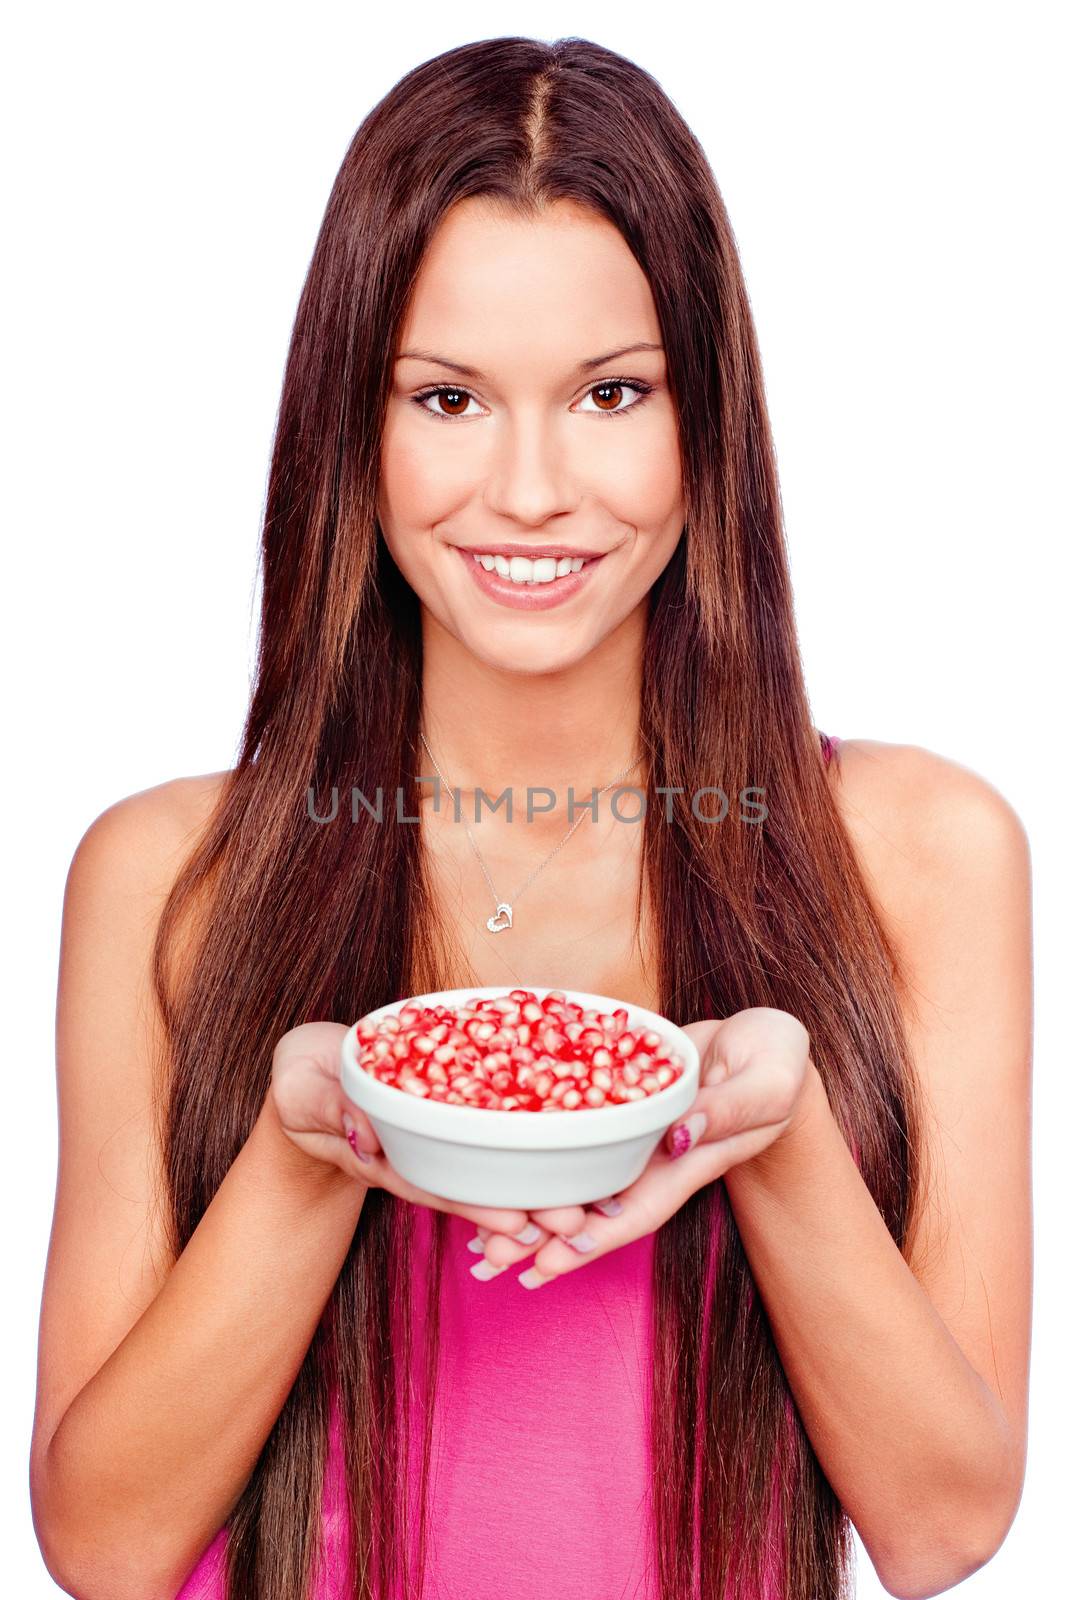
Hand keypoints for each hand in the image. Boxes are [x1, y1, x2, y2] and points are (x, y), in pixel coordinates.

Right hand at [270, 1021, 591, 1245]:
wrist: (309, 1072)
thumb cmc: (299, 1081)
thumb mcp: (301, 1090)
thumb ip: (331, 1107)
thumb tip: (366, 1131)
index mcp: (380, 1156)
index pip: (434, 1187)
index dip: (476, 1205)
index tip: (519, 1223)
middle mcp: (414, 1154)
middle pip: (473, 1185)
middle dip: (522, 1206)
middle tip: (576, 1222)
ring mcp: (430, 1136)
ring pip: (488, 1164)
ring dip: (533, 1181)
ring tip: (588, 1200)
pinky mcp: (445, 1111)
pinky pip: (486, 1127)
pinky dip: (522, 1140)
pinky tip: (566, 1146)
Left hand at [472, 1007, 817, 1287]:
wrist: (764, 1044)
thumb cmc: (778, 1064)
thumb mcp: (769, 1082)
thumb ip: (730, 1108)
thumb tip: (679, 1135)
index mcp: (690, 1163)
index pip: (638, 1210)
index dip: (595, 1237)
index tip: (549, 1260)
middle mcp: (654, 1161)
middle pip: (594, 1211)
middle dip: (545, 1239)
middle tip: (488, 1258)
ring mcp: (634, 1138)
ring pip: (576, 1182)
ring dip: (532, 1208)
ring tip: (477, 1238)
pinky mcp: (618, 1107)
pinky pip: (574, 1137)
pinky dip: (541, 1157)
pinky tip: (498, 1167)